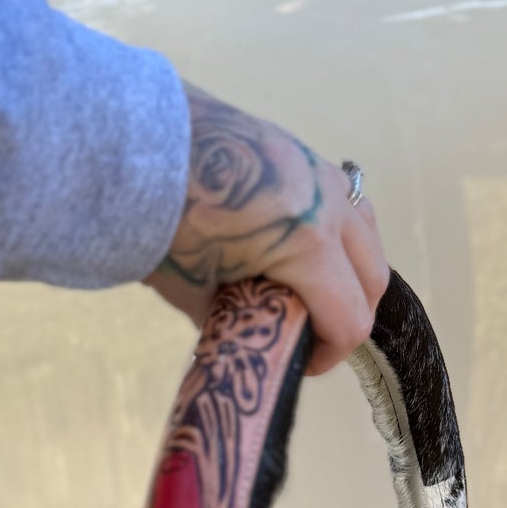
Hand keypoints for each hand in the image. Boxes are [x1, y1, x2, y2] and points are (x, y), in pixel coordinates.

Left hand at [142, 83, 388, 375]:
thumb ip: (236, 319)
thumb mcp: (194, 290)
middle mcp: (328, 207)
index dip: (331, 355)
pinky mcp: (303, 152)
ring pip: (367, 234)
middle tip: (310, 333)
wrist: (134, 143)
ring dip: (352, 271)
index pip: (350, 320)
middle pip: (372, 279)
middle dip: (348, 316)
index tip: (303, 364)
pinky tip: (304, 244)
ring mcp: (321, 173)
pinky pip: (345, 200)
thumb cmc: (158, 220)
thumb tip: (250, 338)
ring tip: (315, 288)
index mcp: (307, 246)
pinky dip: (338, 232)